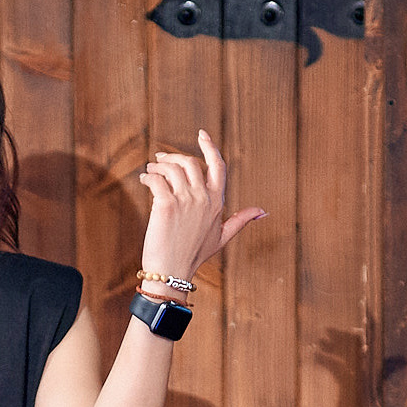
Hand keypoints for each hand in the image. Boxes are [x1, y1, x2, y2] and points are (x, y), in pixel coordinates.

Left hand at [137, 132, 264, 285]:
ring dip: (158, 165)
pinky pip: (156, 179)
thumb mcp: (222, 237)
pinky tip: (144, 180)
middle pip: (191, 162)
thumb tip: (262, 211)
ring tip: (150, 171)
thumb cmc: (194, 255)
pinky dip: (148, 176)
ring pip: (172, 168)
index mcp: (216, 202)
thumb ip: (240, 220)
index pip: (218, 166)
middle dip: (173, 157)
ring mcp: (186, 201)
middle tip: (160, 160)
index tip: (202, 134)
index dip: (210, 147)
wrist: (172, 272)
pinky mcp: (167, 205)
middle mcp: (203, 198)